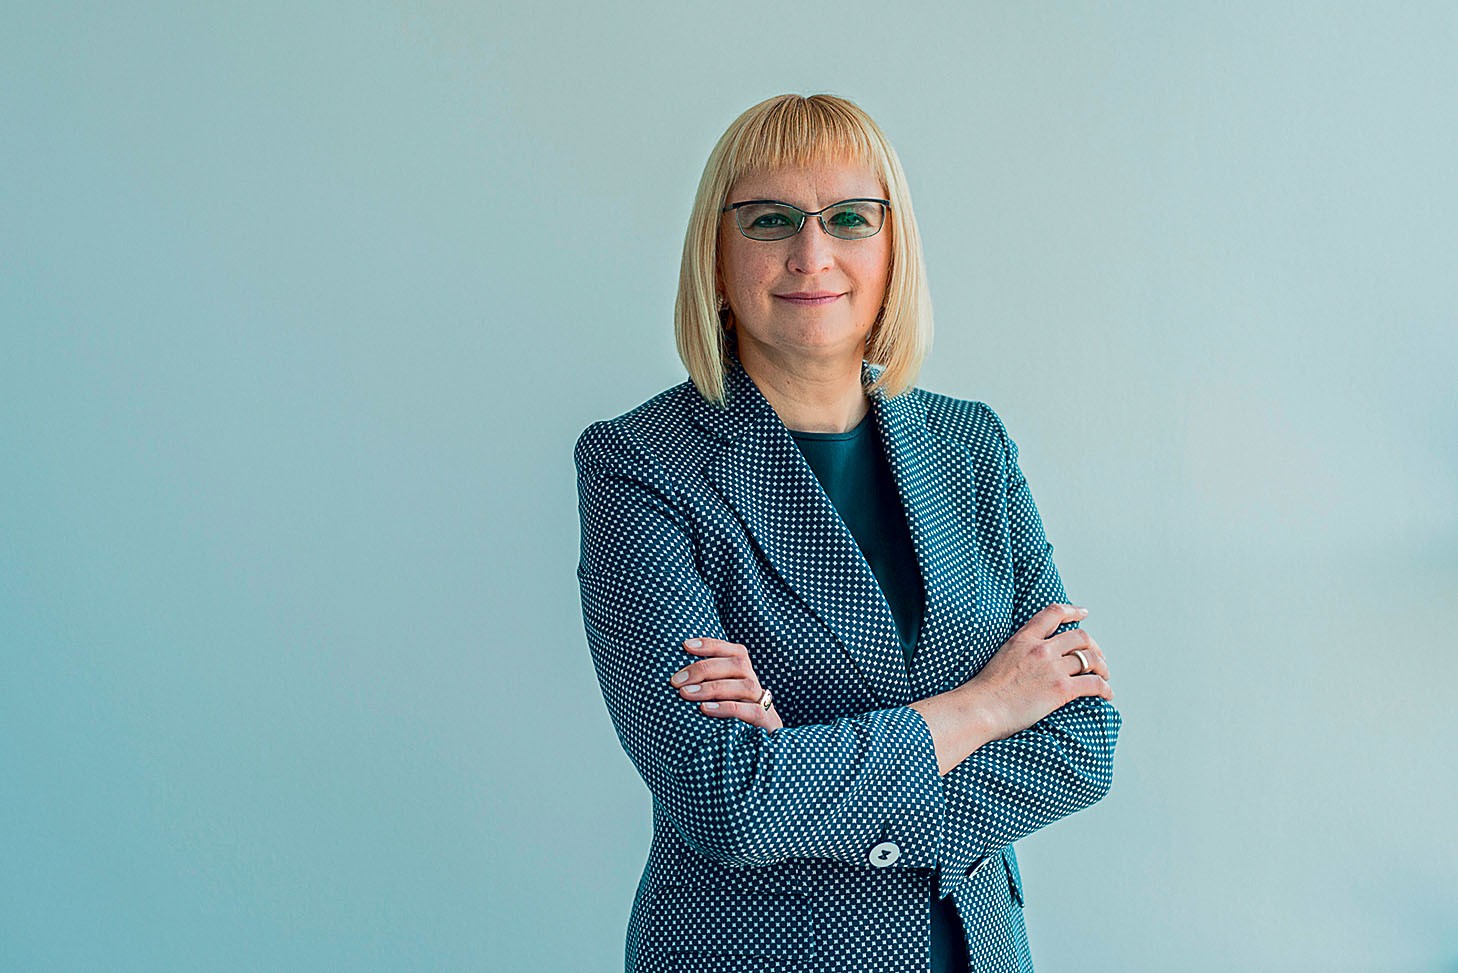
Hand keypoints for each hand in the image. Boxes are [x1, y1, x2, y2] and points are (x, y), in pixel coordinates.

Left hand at [669, 638, 783, 731]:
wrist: (762, 753)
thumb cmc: (730, 722)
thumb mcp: (720, 701)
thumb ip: (705, 687)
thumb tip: (674, 679)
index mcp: (745, 676)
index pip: (734, 651)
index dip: (711, 645)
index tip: (685, 645)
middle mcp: (756, 685)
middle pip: (738, 664)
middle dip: (704, 669)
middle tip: (676, 681)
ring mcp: (763, 704)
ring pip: (746, 686)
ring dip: (713, 687)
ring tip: (686, 694)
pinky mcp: (767, 724)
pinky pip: (752, 711)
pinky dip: (727, 708)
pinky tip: (705, 709)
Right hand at [960, 603, 1112, 741]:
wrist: (981, 708)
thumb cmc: (985, 691)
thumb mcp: (1001, 657)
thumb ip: (1019, 651)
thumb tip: (1031, 660)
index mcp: (1024, 638)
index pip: (1053, 613)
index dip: (1073, 611)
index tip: (1083, 613)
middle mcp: (1041, 648)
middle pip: (1080, 637)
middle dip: (1094, 647)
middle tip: (1097, 658)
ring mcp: (1052, 668)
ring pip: (1090, 659)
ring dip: (1102, 668)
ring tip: (1104, 676)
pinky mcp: (1061, 688)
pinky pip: (1093, 684)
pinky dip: (1104, 688)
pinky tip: (1106, 694)